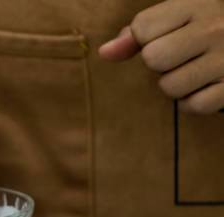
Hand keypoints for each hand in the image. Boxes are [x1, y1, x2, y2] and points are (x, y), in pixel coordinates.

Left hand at [99, 0, 223, 113]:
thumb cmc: (202, 29)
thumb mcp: (174, 19)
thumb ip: (136, 34)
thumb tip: (104, 53)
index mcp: (197, 4)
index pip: (142, 29)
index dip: (146, 39)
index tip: (167, 35)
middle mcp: (215, 27)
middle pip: (154, 58)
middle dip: (159, 63)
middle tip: (179, 56)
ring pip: (170, 87)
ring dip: (175, 85)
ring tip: (193, 70)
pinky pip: (194, 106)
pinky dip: (193, 102)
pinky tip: (204, 86)